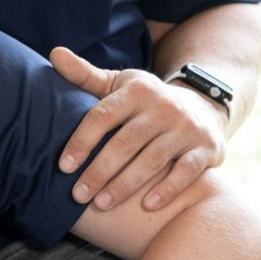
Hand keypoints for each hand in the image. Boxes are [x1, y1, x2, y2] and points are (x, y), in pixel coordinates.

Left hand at [49, 46, 226, 211]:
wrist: (202, 107)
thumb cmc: (146, 102)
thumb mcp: (118, 85)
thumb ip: (84, 75)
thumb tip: (54, 54)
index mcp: (137, 91)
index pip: (103, 115)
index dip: (81, 141)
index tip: (63, 167)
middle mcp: (163, 107)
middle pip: (125, 142)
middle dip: (99, 171)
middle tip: (78, 195)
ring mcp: (186, 128)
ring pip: (152, 159)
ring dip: (125, 185)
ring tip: (101, 205)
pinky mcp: (206, 148)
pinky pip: (186, 171)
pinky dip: (168, 189)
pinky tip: (147, 206)